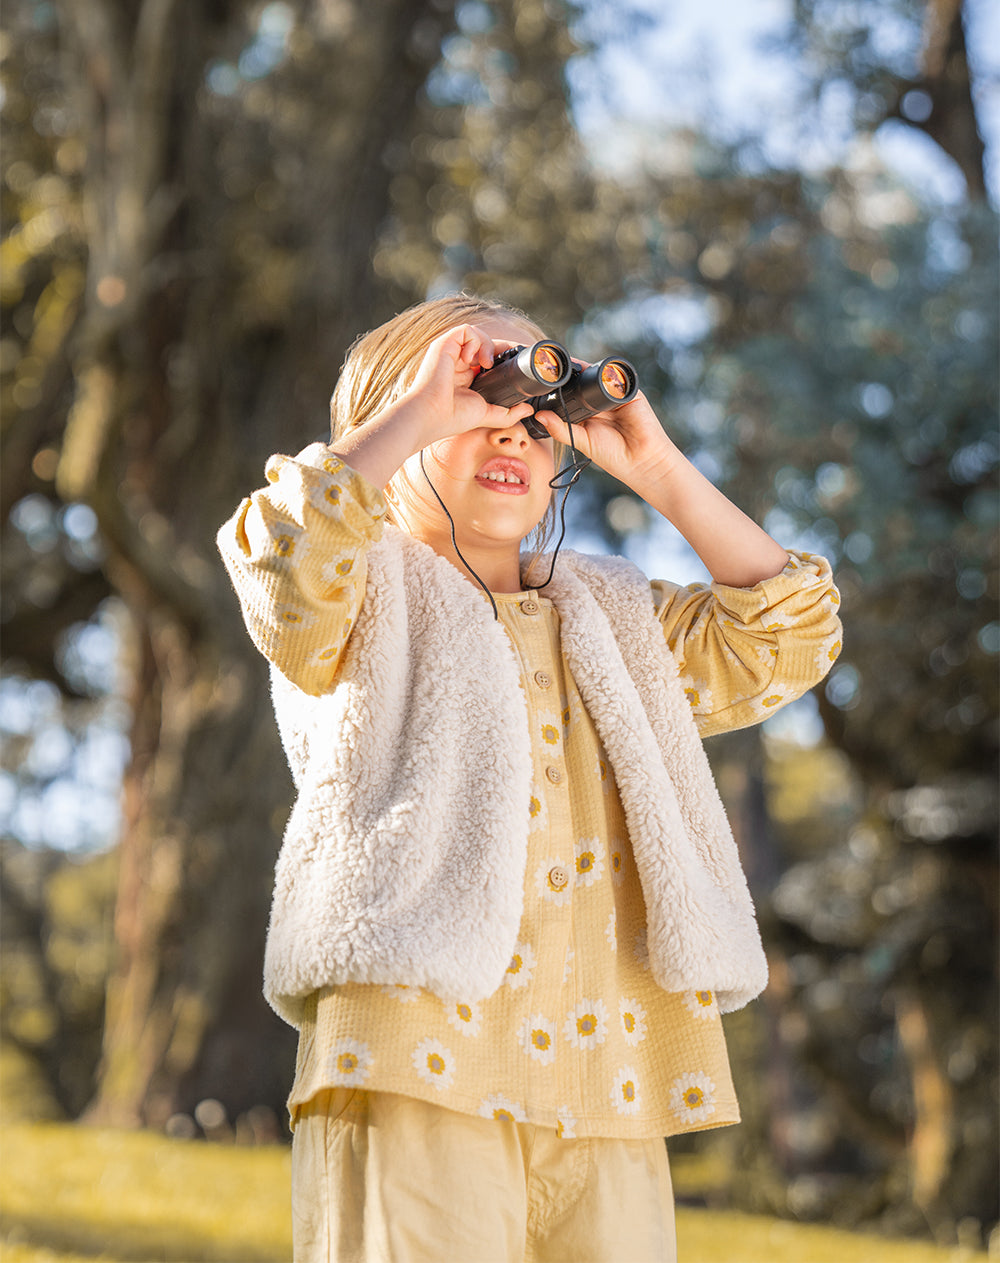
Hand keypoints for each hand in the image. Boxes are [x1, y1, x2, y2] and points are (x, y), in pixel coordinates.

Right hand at [407, 325, 534, 445]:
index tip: (516, 365)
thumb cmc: (452, 417)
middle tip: (509, 360)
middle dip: (501, 349)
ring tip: (487, 364)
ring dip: (487, 345)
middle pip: (485, 343)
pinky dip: (475, 341)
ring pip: (477, 334)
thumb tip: (529, 410)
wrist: (431, 416)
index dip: (504, 357)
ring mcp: (450, 352)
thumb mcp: (487, 414)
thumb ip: (508, 413)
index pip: (488, 357)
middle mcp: (457, 361)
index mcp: (466, 375)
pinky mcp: (444, 344)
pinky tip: (472, 359)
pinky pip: (466, 330)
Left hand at [532, 382, 678, 490]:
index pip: (570, 395)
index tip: (539, 382)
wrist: (640, 459)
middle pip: (581, 382)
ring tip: (567, 367)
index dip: (557, 389)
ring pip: (596, 376)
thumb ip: (561, 428)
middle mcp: (600, 402)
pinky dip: (605, 373)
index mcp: (587, 413)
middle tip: (549, 369)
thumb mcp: (582, 441)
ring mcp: (615, 395)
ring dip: (583, 371)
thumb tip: (539, 416)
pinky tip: (592, 372)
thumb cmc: (613, 455)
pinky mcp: (630, 392)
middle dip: (568, 376)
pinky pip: (616, 378)